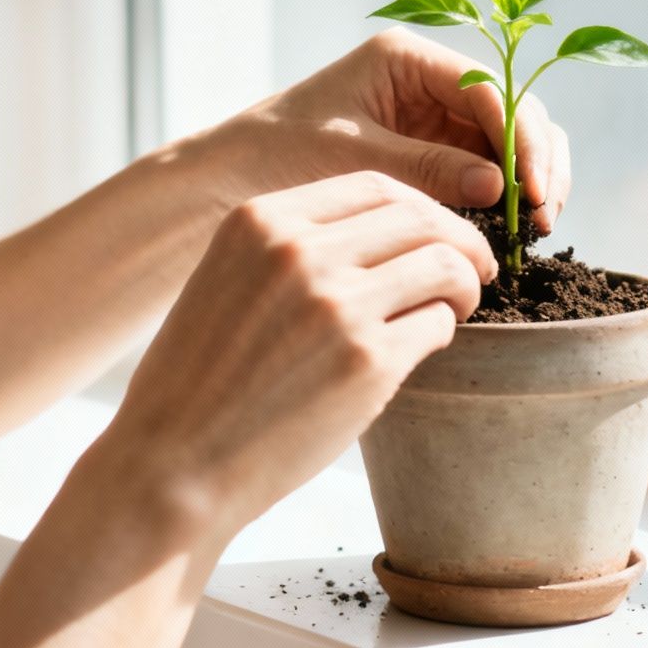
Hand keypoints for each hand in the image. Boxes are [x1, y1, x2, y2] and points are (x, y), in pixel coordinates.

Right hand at [101, 170, 498, 540]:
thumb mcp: (226, 279)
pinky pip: (437, 325)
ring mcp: (338, 306)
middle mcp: (301, 253)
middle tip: (473, 268)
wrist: (174, 464)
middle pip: (421, 216)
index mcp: (261, 221)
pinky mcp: (368, 363)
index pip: (374, 184)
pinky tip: (420, 347)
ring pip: (445, 263)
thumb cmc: (197, 380)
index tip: (434, 230)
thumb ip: (289, 246)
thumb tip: (379, 234)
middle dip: (460, 240)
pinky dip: (442, 331)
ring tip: (453, 307)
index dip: (419, 206)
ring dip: (463, 284)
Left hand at [218, 27, 574, 234]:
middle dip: (537, 159)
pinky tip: (513, 230)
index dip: (521, 138)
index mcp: (407, 58)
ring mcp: (435, 116)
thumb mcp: (352, 160)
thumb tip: (500, 188)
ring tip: (537, 230)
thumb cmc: (277, 155)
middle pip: (514, 109)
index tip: (531, 192)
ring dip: (531, 180)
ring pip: (511, 139)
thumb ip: (427, 169)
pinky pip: (489, 167)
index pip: (491, 87)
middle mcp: (430, 79)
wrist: (231, 178)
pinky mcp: (434, 153)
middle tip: (544, 218)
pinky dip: (507, 196)